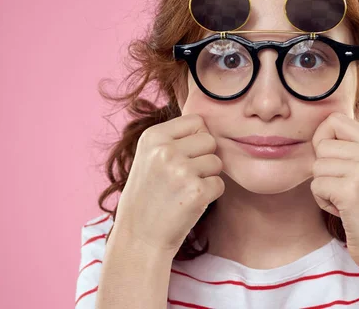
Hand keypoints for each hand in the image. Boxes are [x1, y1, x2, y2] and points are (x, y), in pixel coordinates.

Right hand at [113, 113, 224, 255]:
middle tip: (184, 176)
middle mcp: (166, 150)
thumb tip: (208, 125)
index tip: (182, 156)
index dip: (195, 139)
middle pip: (210, 140)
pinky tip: (189, 202)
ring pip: (217, 162)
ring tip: (184, 190)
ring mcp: (181, 171)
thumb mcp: (149, 156)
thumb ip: (174, 138)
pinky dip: (210, 194)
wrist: (139, 237)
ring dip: (207, 177)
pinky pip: (219, 184)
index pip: (196, 121)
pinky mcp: (196, 192)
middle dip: (204, 157)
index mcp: (153, 136)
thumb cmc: (148, 195)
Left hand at [310, 112, 358, 267]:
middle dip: (323, 168)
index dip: (324, 138)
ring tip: (344, 199)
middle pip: (321, 144)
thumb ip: (348, 148)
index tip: (333, 160)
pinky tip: (343, 210)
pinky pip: (316, 185)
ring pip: (317, 166)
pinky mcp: (351, 191)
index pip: (334, 119)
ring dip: (323, 187)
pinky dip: (323, 201)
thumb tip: (317, 132)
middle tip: (343, 186)